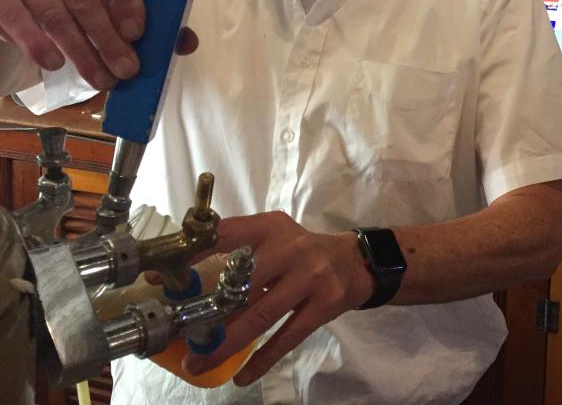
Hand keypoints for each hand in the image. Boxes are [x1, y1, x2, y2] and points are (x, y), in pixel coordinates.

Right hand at [0, 0, 143, 89]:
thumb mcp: (111, 1)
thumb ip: (147, 18)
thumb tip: (185, 42)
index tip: (137, 33)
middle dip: (108, 39)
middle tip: (126, 70)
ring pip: (55, 14)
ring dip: (81, 52)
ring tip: (101, 80)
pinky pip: (16, 17)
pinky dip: (37, 44)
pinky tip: (54, 64)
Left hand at [182, 212, 374, 385]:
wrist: (355, 262)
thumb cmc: (303, 253)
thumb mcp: (275, 238)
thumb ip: (240, 251)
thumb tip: (185, 279)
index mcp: (272, 227)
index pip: (227, 235)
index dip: (193, 256)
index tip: (164, 278)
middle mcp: (292, 247)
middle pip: (243, 282)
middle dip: (208, 313)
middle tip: (182, 335)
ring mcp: (311, 276)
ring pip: (261, 315)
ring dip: (227, 343)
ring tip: (200, 363)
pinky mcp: (325, 304)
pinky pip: (288, 337)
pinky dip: (263, 359)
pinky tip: (243, 375)